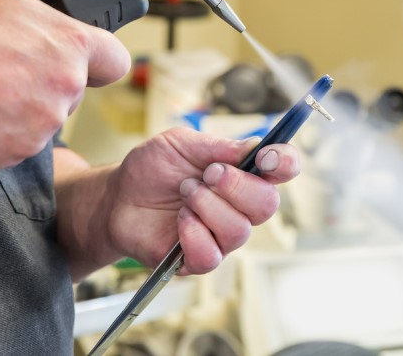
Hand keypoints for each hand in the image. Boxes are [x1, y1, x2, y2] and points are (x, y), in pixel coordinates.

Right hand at [0, 0, 130, 168]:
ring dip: (30, 105)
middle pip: (76, 88)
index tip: (90, 60)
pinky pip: (25, 139)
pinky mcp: (24, 148)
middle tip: (17, 68)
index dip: (102, 59)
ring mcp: (48, 120)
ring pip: (50, 115)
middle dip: (53, 80)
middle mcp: (69, 85)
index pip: (116, 60)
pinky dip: (9, 129)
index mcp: (73, 46)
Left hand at [103, 127, 299, 274]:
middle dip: (236, 186)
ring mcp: (221, 234)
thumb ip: (218, 145)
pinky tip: (179, 220)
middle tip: (207, 174)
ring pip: (239, 230)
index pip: (282, 169)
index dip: (284, 163)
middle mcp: (239, 205)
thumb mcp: (181, 143)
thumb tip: (254, 146)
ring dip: (208, 206)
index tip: (266, 158)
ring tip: (184, 193)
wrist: (117, 198)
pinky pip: (212, 255)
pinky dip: (194, 234)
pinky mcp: (199, 258)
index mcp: (242, 172)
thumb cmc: (152, 168)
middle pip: (267, 204)